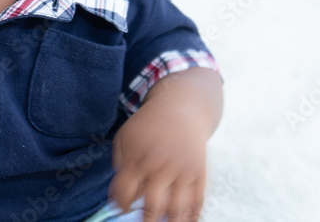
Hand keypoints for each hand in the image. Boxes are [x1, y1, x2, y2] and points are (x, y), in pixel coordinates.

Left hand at [106, 102, 207, 221]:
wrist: (181, 108)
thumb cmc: (148, 125)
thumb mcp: (125, 136)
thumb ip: (120, 162)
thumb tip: (121, 191)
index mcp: (138, 158)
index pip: (125, 192)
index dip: (121, 205)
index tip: (122, 208)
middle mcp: (161, 167)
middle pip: (152, 206)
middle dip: (145, 221)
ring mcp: (182, 172)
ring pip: (177, 210)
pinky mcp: (199, 174)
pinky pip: (197, 203)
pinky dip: (190, 218)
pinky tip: (182, 221)